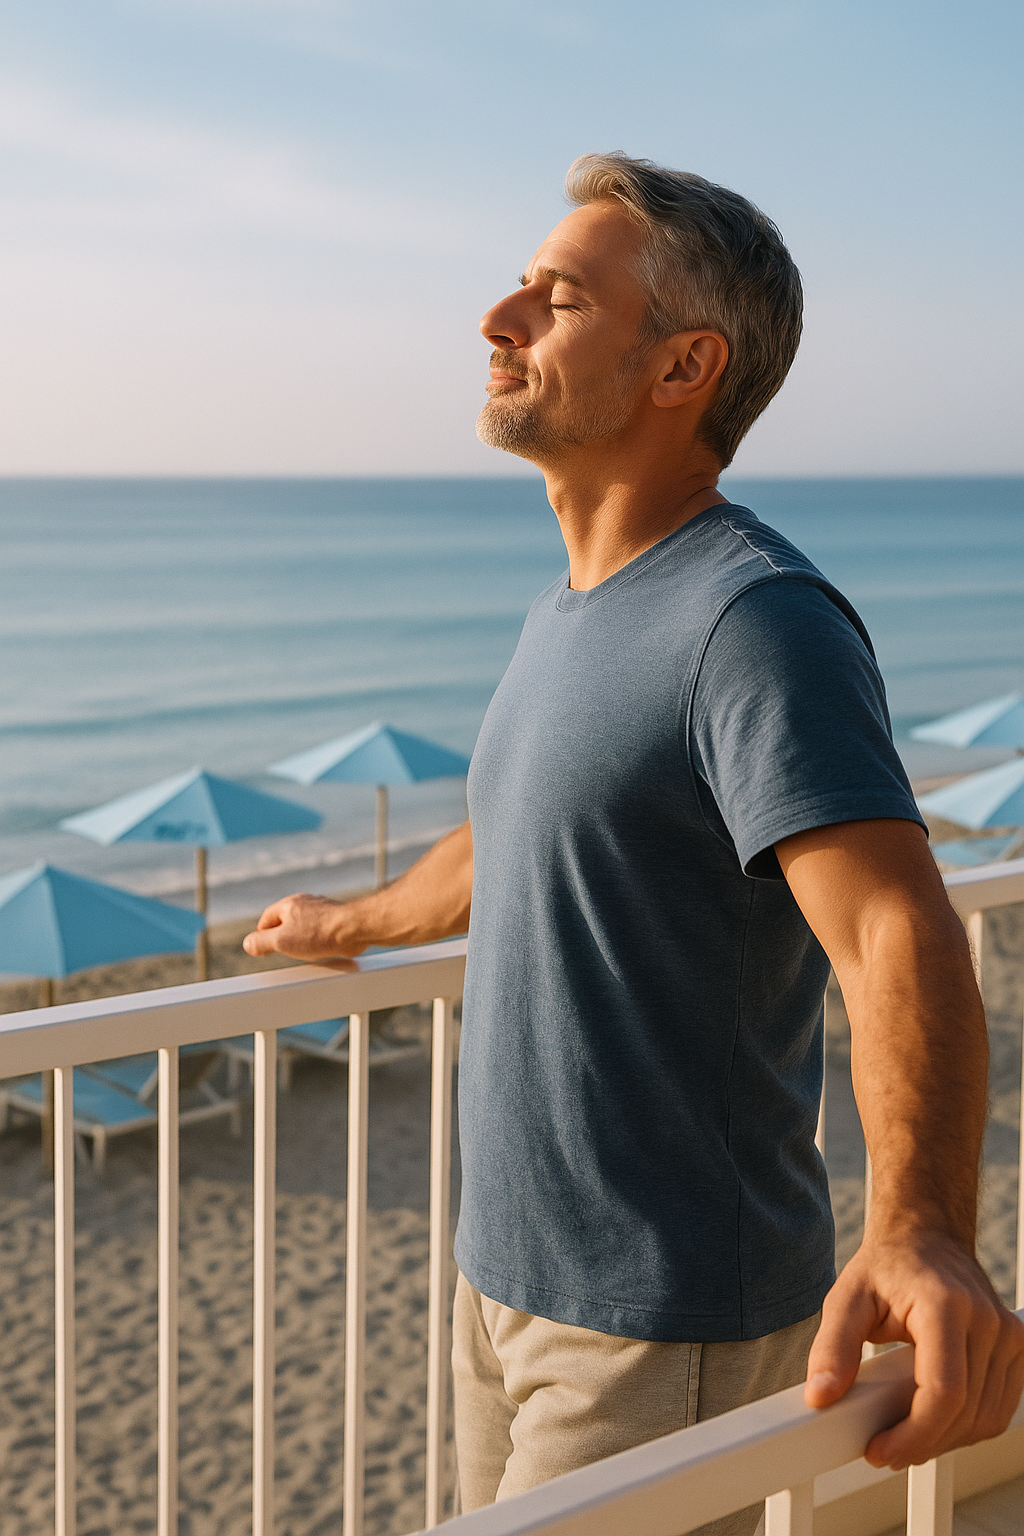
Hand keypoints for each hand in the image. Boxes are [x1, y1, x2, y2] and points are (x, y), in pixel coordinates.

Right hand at [243, 893, 368, 962]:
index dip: (262, 935)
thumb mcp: (282, 941)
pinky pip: (321, 929)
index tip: (262, 948)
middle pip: (286, 920)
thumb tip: (248, 944)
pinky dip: (318, 939)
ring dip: (302, 938)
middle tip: (282, 952)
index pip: (266, 919)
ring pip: (305, 924)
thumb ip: (262, 942)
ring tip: (303, 952)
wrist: (355, 929)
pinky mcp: (337, 918)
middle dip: (283, 937)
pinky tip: (322, 949)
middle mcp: (305, 902)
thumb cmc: (319, 933)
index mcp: (288, 905)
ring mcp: (322, 909)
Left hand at [805, 1229, 1023, 1467]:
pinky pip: (999, 1408)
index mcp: (944, 1305)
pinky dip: (967, 1426)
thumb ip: (832, 1347)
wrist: (925, 1237)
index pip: (944, 1392)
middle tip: (884, 1448)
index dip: (913, 1434)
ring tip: (905, 1434)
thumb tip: (821, 1395)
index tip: (879, 1450)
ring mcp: (1008, 1334)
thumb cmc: (887, 1266)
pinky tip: (934, 1420)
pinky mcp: (1017, 1347)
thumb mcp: (847, 1299)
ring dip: (945, 1440)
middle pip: (966, 1413)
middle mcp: (985, 1320)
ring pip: (986, 1419)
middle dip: (922, 1443)